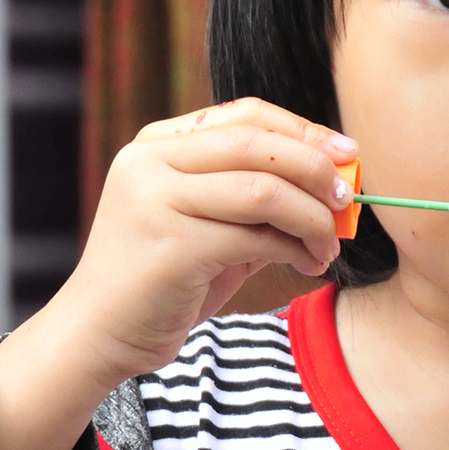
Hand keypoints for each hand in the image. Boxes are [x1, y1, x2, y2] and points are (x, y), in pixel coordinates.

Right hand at [0, 100, 355, 449]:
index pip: (246, 116)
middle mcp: (150, 162)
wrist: (102, 333)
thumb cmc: (165, 280)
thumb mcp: (209, 224)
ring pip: (264, 189)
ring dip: (311, 218)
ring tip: (327, 247)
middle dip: (315, 169)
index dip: (303, 130)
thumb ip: (256, 196)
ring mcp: (156, 201)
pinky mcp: (171, 246)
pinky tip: (306, 264)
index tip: (346, 154)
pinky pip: (256, 236)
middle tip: (346, 200)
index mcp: (159, 145)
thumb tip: (336, 181)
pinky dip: (294, 249)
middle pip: (258, 143)